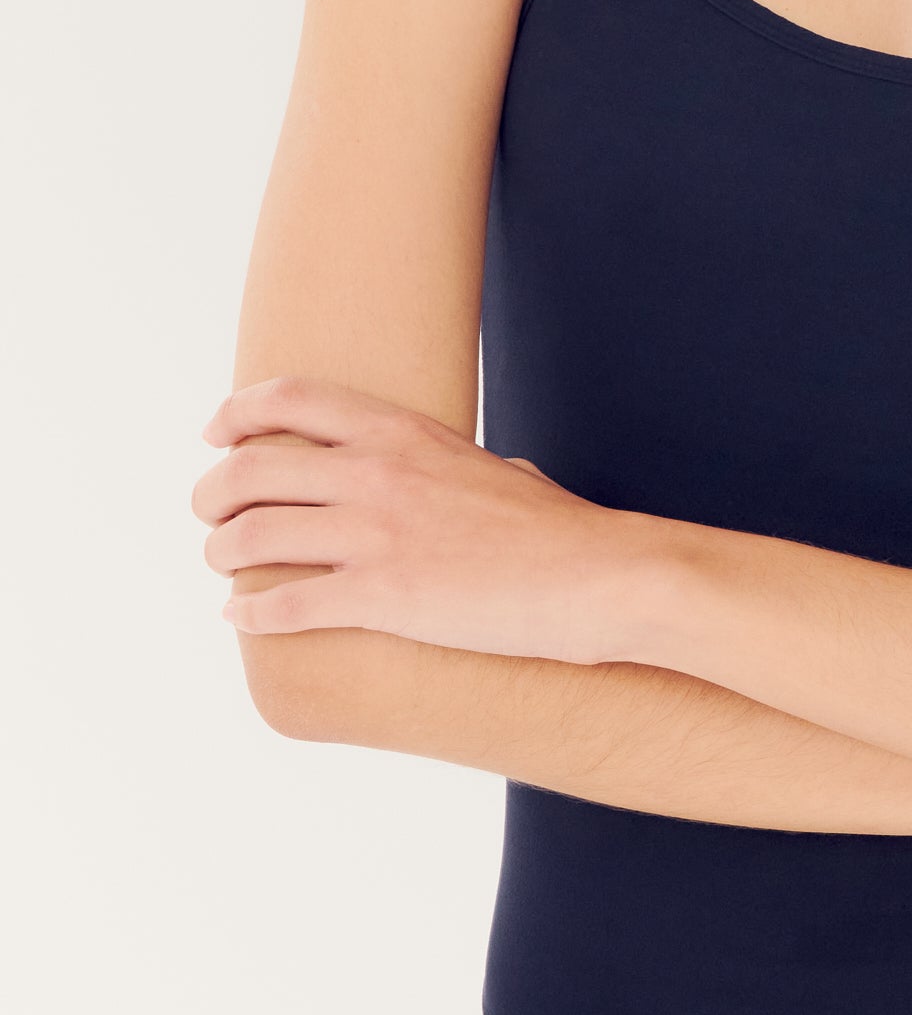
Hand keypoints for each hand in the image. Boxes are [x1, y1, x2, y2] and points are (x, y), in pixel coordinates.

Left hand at [194, 378, 646, 662]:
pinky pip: (284, 603)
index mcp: (403, 433)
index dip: (238, 413)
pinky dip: (251, 610)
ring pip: (250, 537)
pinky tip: (242, 615)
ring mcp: (375, 536)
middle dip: (213, 494)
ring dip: (221, 553)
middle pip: (249, 470)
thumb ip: (468, 467)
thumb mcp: (504, 471)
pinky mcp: (381, 598)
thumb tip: (491, 469)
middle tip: (211, 515)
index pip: (289, 399)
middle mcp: (377, 474)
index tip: (217, 433)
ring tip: (222, 565)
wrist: (598, 578)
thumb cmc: (561, 532)